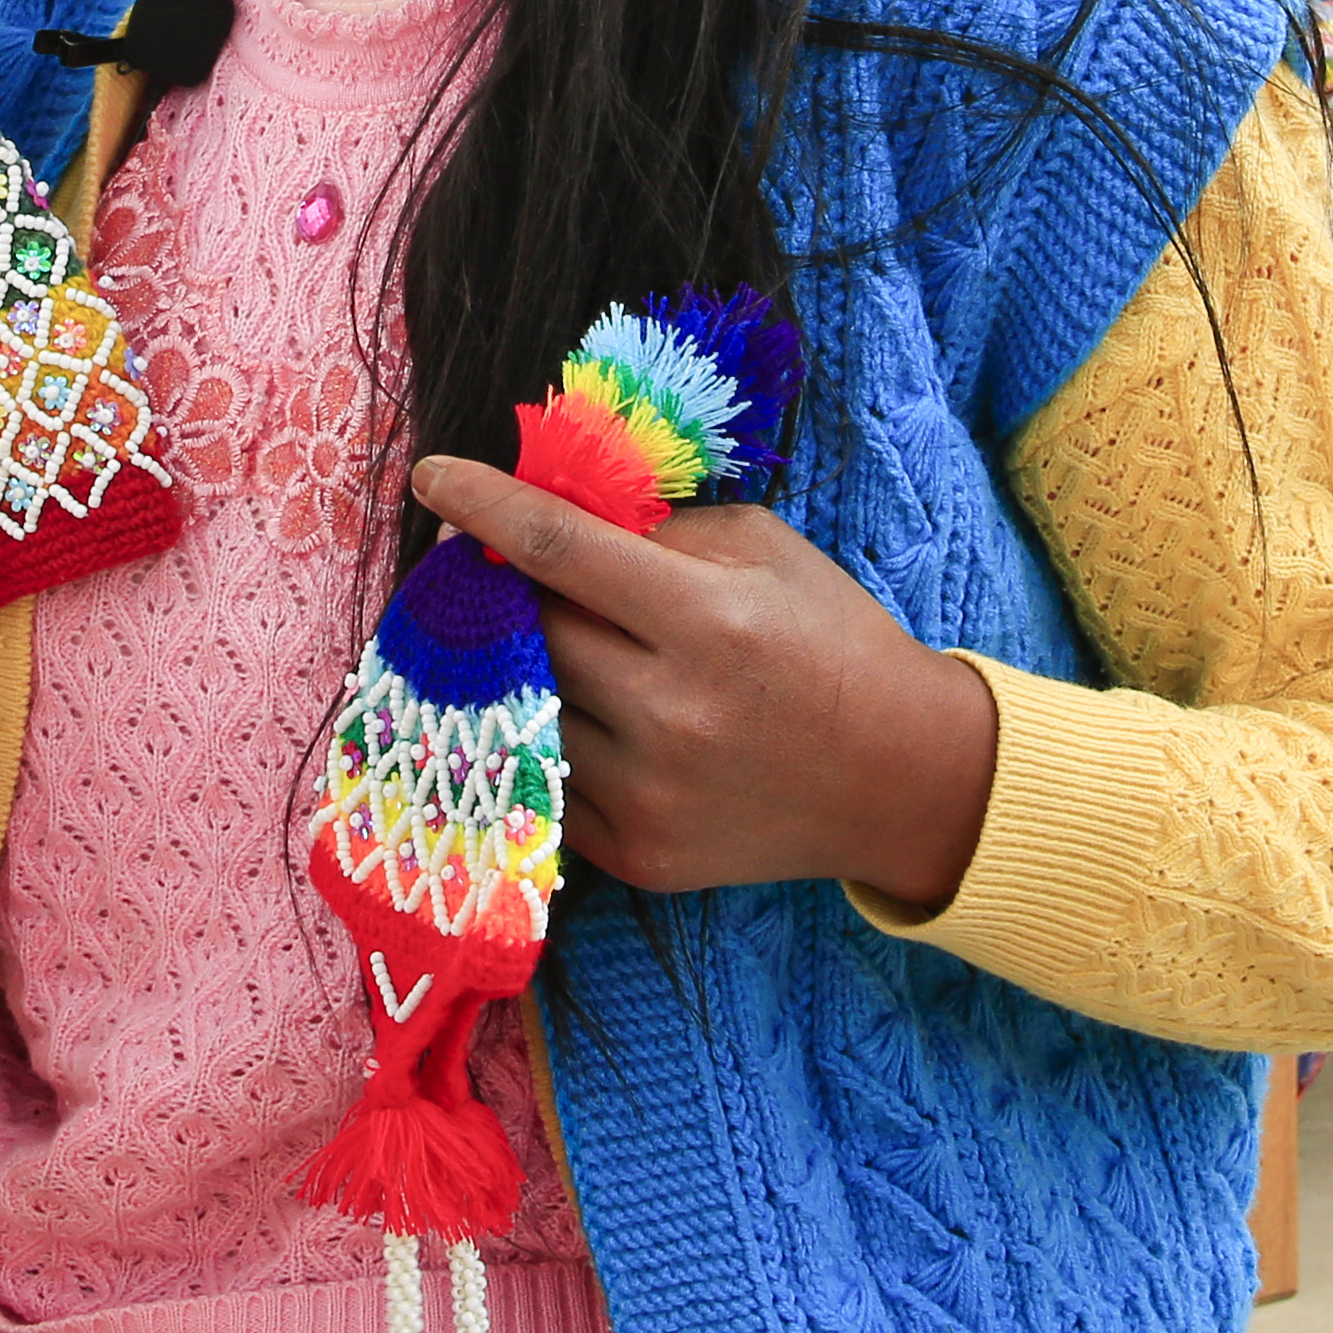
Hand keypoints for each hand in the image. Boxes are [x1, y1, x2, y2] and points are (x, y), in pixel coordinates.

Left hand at [409, 453, 1001, 907]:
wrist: (901, 780)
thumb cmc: (832, 643)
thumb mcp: (765, 551)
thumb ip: (656, 528)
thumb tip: (548, 506)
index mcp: (708, 621)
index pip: (558, 549)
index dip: (483, 507)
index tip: (431, 477)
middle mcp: (670, 713)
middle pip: (529, 629)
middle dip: (500, 588)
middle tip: (490, 565)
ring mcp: (647, 795)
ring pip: (524, 706)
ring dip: (515, 665)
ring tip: (534, 638)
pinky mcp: (636, 854)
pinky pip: (546, 778)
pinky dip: (545, 735)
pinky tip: (577, 710)